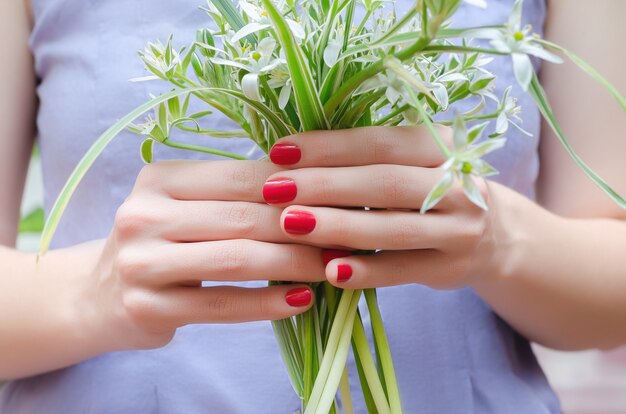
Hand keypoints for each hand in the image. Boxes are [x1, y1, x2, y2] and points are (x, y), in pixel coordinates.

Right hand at [83, 160, 325, 351]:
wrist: (98, 294)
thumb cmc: (159, 241)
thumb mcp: (184, 206)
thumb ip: (235, 195)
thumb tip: (315, 184)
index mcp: (160, 179)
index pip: (241, 177)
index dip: (296, 187)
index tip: (341, 196)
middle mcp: (143, 215)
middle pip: (242, 218)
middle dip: (303, 228)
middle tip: (348, 235)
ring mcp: (141, 263)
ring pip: (236, 260)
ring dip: (293, 264)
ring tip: (332, 267)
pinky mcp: (147, 307)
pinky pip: (222, 304)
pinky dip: (268, 302)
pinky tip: (301, 300)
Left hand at [263, 126, 506, 290]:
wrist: (492, 236)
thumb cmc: (430, 192)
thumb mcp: (413, 165)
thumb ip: (367, 160)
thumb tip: (291, 157)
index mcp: (442, 146)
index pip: (380, 142)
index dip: (329, 146)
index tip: (280, 151)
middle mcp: (458, 184)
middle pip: (383, 183)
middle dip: (324, 185)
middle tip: (274, 189)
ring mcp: (459, 229)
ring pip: (391, 228)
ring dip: (337, 227)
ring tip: (289, 224)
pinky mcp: (451, 268)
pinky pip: (400, 271)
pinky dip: (364, 271)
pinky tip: (328, 270)